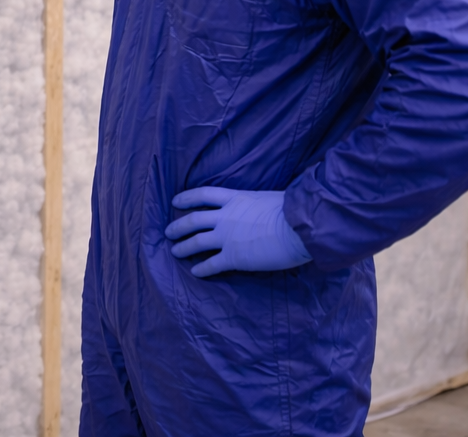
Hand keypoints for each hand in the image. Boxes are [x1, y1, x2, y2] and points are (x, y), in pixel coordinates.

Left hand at [165, 187, 311, 277]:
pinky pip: (211, 264)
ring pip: (197, 242)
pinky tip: (195, 272)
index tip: (175, 202)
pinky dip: (201, 269)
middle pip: (193, 220)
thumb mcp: (266, 197)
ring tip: (175, 251)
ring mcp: (227, 237)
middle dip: (178, 226)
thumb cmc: (291, 210)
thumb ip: (253, 203)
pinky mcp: (234, 257)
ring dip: (183, 247)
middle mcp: (225, 217)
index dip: (186, 197)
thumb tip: (255, 207)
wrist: (299, 228)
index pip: (203, 194)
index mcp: (235, 199)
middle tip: (168, 232)